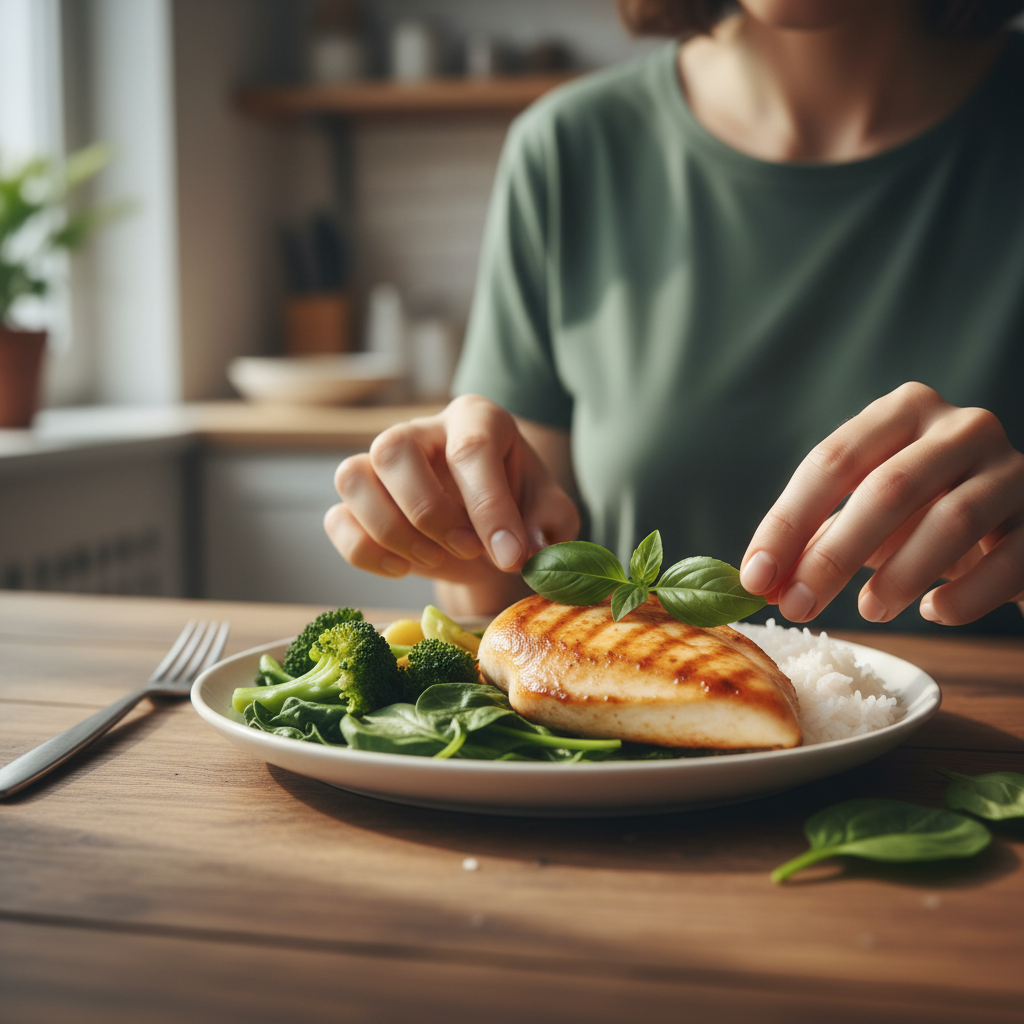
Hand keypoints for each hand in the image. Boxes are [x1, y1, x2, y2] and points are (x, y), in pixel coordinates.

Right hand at [324, 394, 579, 593]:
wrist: (489, 532)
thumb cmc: (521, 510)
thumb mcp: (550, 513)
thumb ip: (548, 523)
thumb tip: (525, 547)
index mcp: (475, 419)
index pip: (470, 449)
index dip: (489, 508)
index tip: (509, 557)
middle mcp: (422, 430)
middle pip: (393, 450)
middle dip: (428, 512)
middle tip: (467, 550)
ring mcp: (381, 462)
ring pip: (352, 477)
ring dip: (391, 531)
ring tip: (435, 558)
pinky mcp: (359, 500)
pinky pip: (337, 519)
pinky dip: (365, 552)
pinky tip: (403, 567)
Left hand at [739, 383, 1023, 625]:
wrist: (1021, 524)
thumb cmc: (926, 515)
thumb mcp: (868, 514)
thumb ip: (816, 538)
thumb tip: (762, 580)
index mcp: (903, 411)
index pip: (832, 461)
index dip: (788, 523)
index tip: (756, 577)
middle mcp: (961, 427)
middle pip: (887, 489)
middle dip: (833, 556)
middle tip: (799, 606)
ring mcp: (1012, 469)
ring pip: (950, 522)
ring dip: (899, 577)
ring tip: (870, 610)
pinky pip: (1005, 563)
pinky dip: (962, 599)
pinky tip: (935, 612)